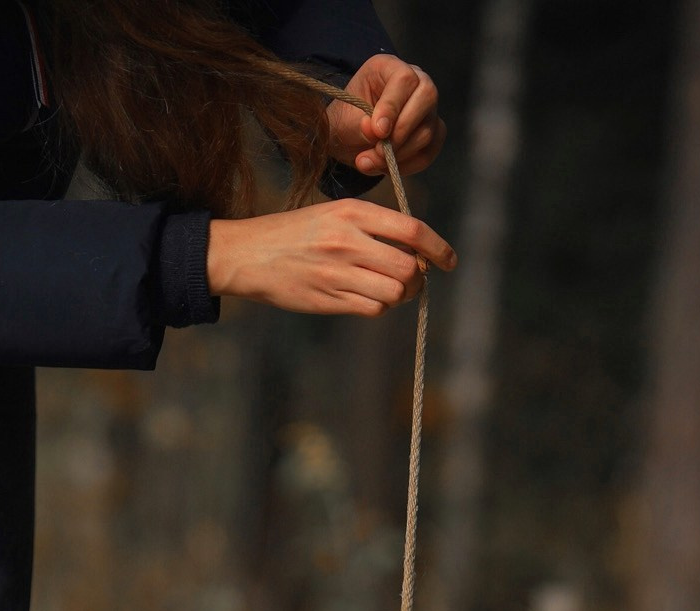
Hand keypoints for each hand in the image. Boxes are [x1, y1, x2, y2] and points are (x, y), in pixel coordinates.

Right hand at [206, 200, 455, 316]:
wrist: (250, 254)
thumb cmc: (297, 233)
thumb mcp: (334, 214)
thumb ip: (373, 227)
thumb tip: (416, 252)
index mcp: (352, 212)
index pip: (411, 230)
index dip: (438, 248)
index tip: (449, 260)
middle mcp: (347, 241)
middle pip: (407, 269)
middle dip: (417, 279)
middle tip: (411, 279)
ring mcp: (337, 272)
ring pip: (393, 294)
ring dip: (399, 296)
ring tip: (387, 289)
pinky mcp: (329, 298)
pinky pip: (372, 309)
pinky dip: (378, 307)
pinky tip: (366, 297)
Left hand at [327, 54, 444, 178]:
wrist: (350, 140)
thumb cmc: (347, 122)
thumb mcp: (345, 121)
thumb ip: (361, 125)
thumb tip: (377, 132)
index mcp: (389, 67)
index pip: (404, 79)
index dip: (392, 107)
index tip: (377, 131)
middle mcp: (416, 81)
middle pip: (427, 98)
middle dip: (401, 132)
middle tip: (378, 151)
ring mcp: (428, 108)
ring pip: (427, 132)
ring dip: (398, 155)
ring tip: (372, 161)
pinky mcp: (433, 133)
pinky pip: (428, 152)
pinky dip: (407, 166)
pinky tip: (386, 167)